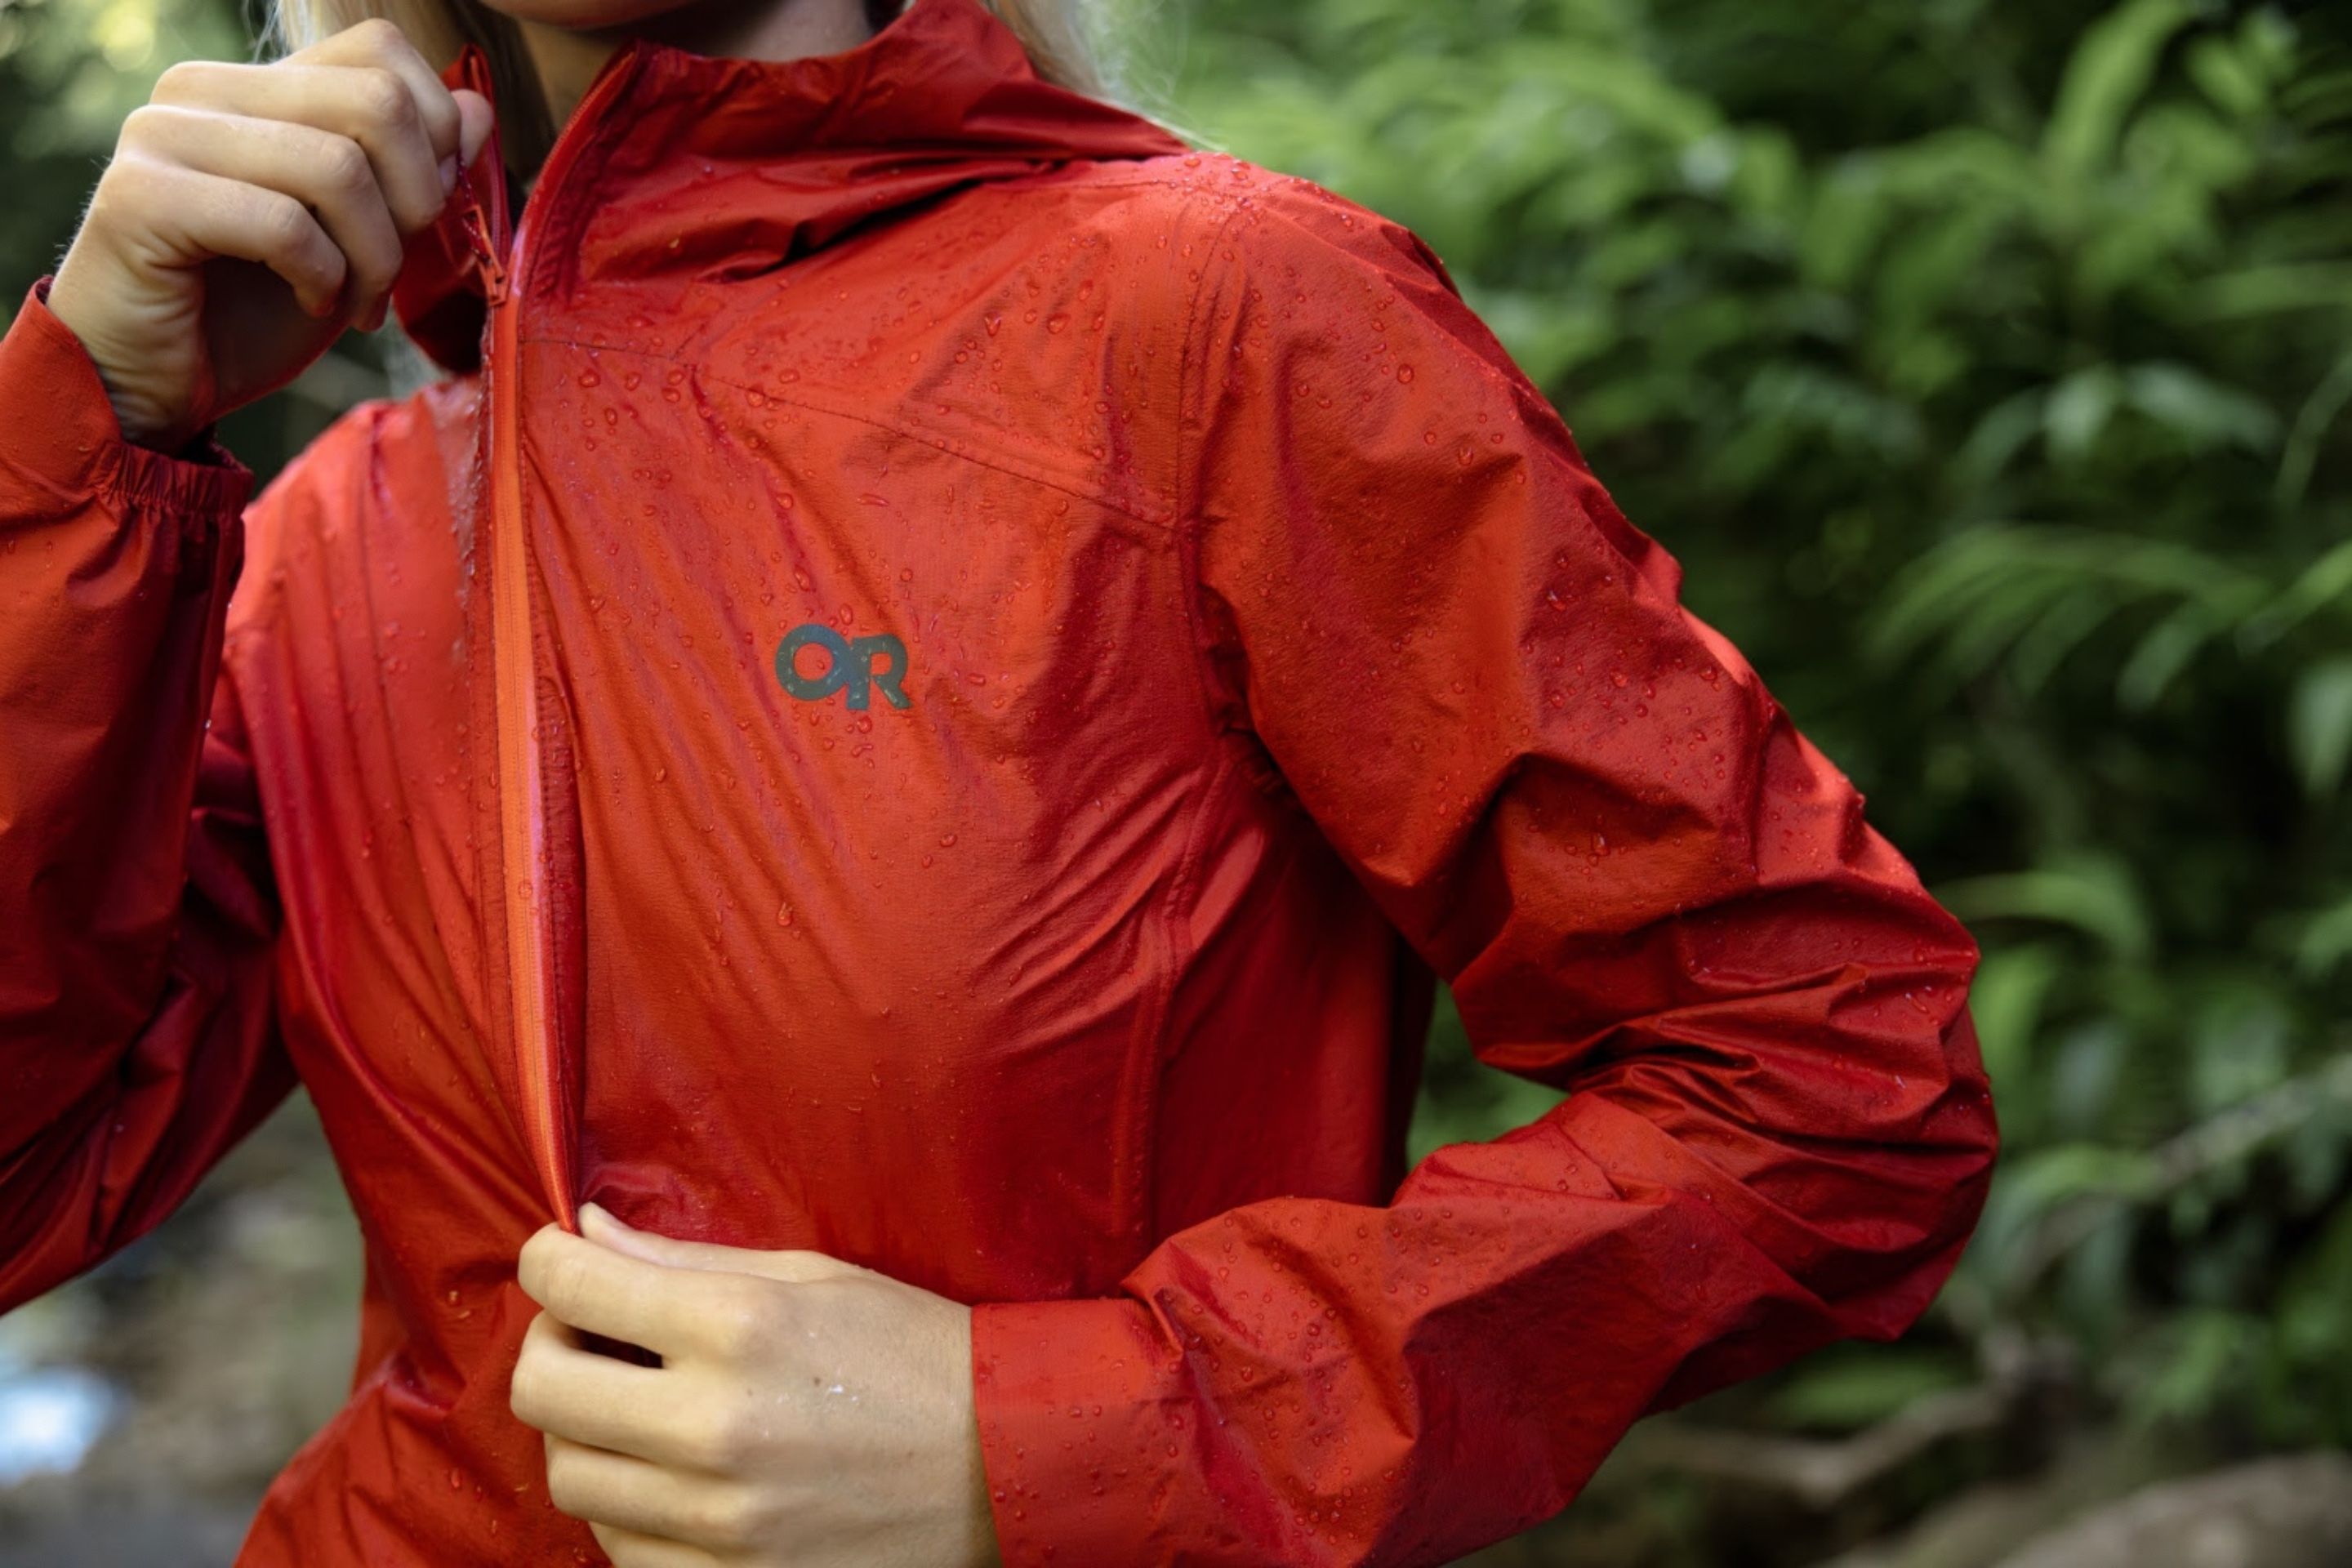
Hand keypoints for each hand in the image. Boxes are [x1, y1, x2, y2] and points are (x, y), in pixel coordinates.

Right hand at [45, 18, 493, 451]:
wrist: (153, 383)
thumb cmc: (253, 314)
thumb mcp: (359, 240)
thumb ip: (410, 172)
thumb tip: (477, 109)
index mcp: (258, 86)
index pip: (379, 51)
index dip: (434, 137)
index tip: (419, 218)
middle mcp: (203, 89)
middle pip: (376, 102)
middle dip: (414, 205)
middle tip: (389, 274)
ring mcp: (165, 134)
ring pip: (338, 166)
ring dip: (372, 257)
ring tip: (351, 301)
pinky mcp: (142, 196)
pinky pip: (284, 223)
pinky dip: (321, 278)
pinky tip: (307, 301)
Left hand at [511, 1203, 1001, 1567]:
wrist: (1006, 1465)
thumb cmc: (915, 1355)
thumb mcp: (814, 1278)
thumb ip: (688, 1259)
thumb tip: (586, 1230)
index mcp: (739, 1326)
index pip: (574, 1284)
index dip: (548, 1260)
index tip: (558, 1258)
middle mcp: (714, 1426)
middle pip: (543, 1389)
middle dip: (549, 1345)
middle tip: (587, 1335)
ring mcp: (718, 1519)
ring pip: (570, 1478)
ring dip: (585, 1433)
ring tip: (637, 1409)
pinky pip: (619, 1548)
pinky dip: (627, 1506)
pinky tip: (673, 1475)